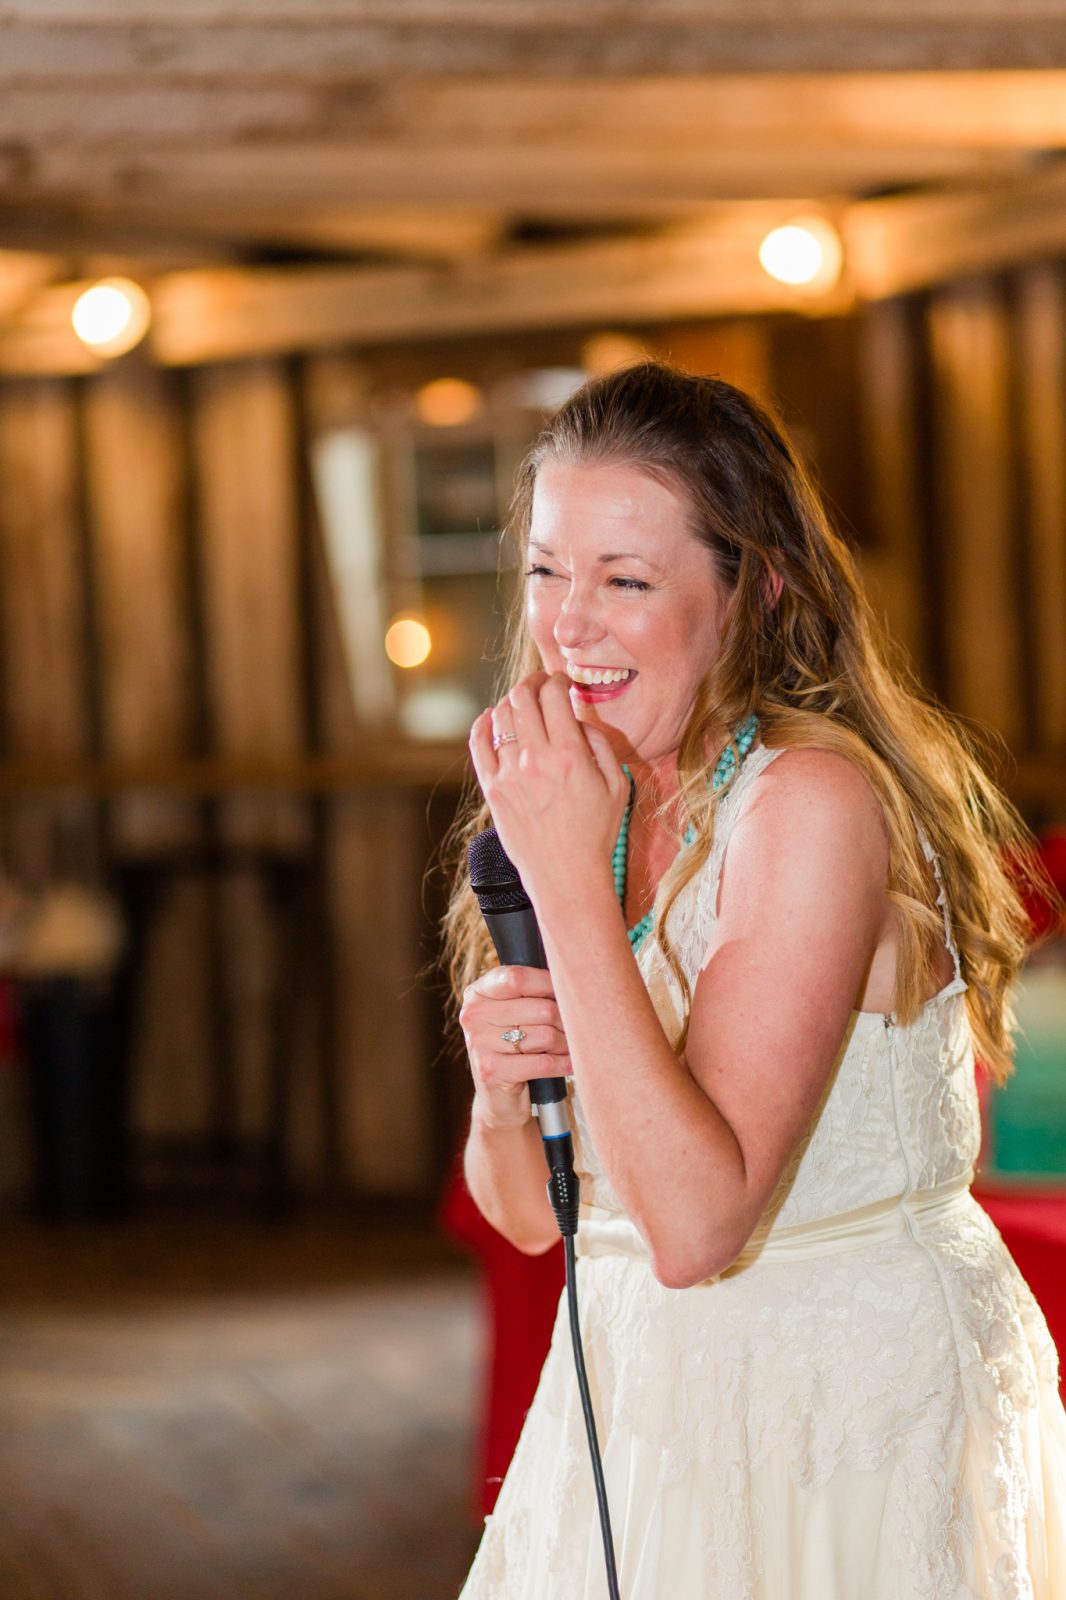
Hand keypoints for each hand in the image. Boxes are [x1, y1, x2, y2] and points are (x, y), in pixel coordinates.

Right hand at [460, 965, 571, 1128]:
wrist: (498, 1099)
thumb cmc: (513, 1048)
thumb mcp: (512, 1014)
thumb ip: (529, 993)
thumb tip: (569, 978)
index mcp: (477, 994)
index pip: (518, 977)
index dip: (549, 983)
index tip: (566, 992)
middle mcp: (473, 1016)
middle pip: (540, 1008)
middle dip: (565, 1020)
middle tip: (574, 1028)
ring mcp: (480, 1044)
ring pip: (546, 1036)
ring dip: (566, 1044)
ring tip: (570, 1047)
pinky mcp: (492, 1072)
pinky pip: (543, 1063)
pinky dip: (564, 1064)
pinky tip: (570, 1064)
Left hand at [468, 671, 629, 910]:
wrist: (566, 875)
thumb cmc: (596, 832)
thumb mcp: (617, 785)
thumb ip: (600, 744)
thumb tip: (576, 719)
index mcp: (570, 755)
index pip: (553, 695)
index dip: (557, 680)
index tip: (562, 682)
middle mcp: (536, 759)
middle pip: (522, 697)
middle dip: (532, 682)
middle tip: (540, 684)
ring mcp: (509, 774)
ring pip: (499, 716)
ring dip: (511, 701)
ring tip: (521, 704)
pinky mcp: (492, 789)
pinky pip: (478, 744)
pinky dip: (483, 724)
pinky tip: (490, 718)